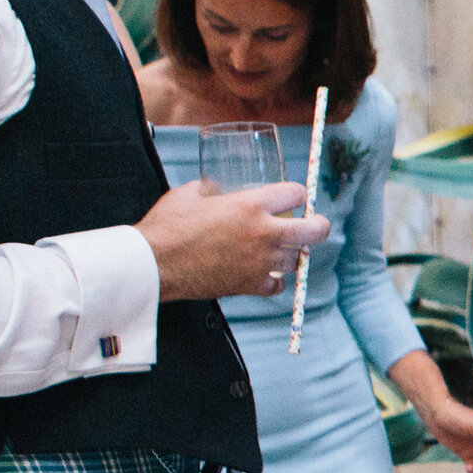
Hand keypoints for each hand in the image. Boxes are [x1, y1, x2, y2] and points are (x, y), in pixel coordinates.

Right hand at [138, 181, 329, 301]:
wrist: (153, 263)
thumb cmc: (166, 227)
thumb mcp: (189, 194)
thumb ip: (210, 188)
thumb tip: (216, 186)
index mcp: (250, 205)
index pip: (296, 194)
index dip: (298, 194)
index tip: (296, 197)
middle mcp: (262, 233)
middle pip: (314, 230)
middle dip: (319, 226)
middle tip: (315, 225)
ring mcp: (259, 261)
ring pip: (297, 259)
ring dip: (292, 253)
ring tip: (284, 249)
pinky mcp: (249, 285)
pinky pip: (277, 285)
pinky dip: (274, 280)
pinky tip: (267, 274)